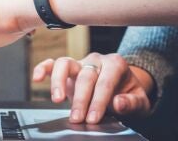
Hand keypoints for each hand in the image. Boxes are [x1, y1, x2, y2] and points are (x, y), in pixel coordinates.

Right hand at [32, 53, 153, 123]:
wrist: (123, 87)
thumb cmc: (129, 94)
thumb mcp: (140, 101)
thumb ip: (132, 102)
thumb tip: (118, 102)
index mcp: (115, 64)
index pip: (105, 82)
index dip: (99, 101)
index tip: (94, 118)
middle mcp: (96, 60)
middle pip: (85, 76)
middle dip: (81, 99)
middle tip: (77, 118)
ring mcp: (80, 62)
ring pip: (65, 64)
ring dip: (59, 82)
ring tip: (57, 99)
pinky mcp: (68, 68)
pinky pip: (53, 63)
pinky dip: (43, 68)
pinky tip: (37, 78)